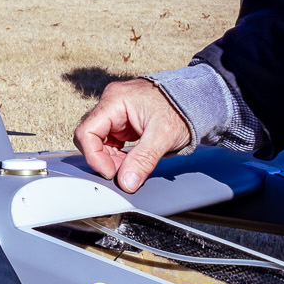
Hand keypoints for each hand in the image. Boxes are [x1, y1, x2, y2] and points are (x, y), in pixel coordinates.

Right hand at [73, 78, 192, 192]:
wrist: (196, 100)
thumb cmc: (182, 108)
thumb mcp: (163, 136)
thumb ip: (143, 159)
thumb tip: (126, 183)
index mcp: (115, 100)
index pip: (87, 132)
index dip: (95, 157)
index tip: (111, 173)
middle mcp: (111, 104)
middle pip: (91, 138)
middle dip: (105, 160)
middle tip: (125, 172)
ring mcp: (116, 113)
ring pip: (100, 142)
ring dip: (112, 159)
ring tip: (132, 167)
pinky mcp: (122, 122)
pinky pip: (111, 142)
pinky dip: (119, 156)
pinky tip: (133, 161)